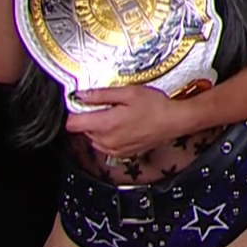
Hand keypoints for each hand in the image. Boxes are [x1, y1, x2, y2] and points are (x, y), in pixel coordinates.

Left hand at [65, 85, 194, 157]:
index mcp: (106, 124)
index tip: (82, 103)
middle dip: (90, 116)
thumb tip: (82, 95)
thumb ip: (101, 94)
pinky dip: (108, 135)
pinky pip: (105, 145)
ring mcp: (114, 149)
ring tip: (117, 115)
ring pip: (93, 137)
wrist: (174, 122)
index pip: (73, 124)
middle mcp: (107, 140)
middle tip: (107, 106)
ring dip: (99, 127)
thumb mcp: (128, 92)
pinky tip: (123, 125)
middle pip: (83, 129)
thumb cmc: (155, 106)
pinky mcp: (122, 153)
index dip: (75, 111)